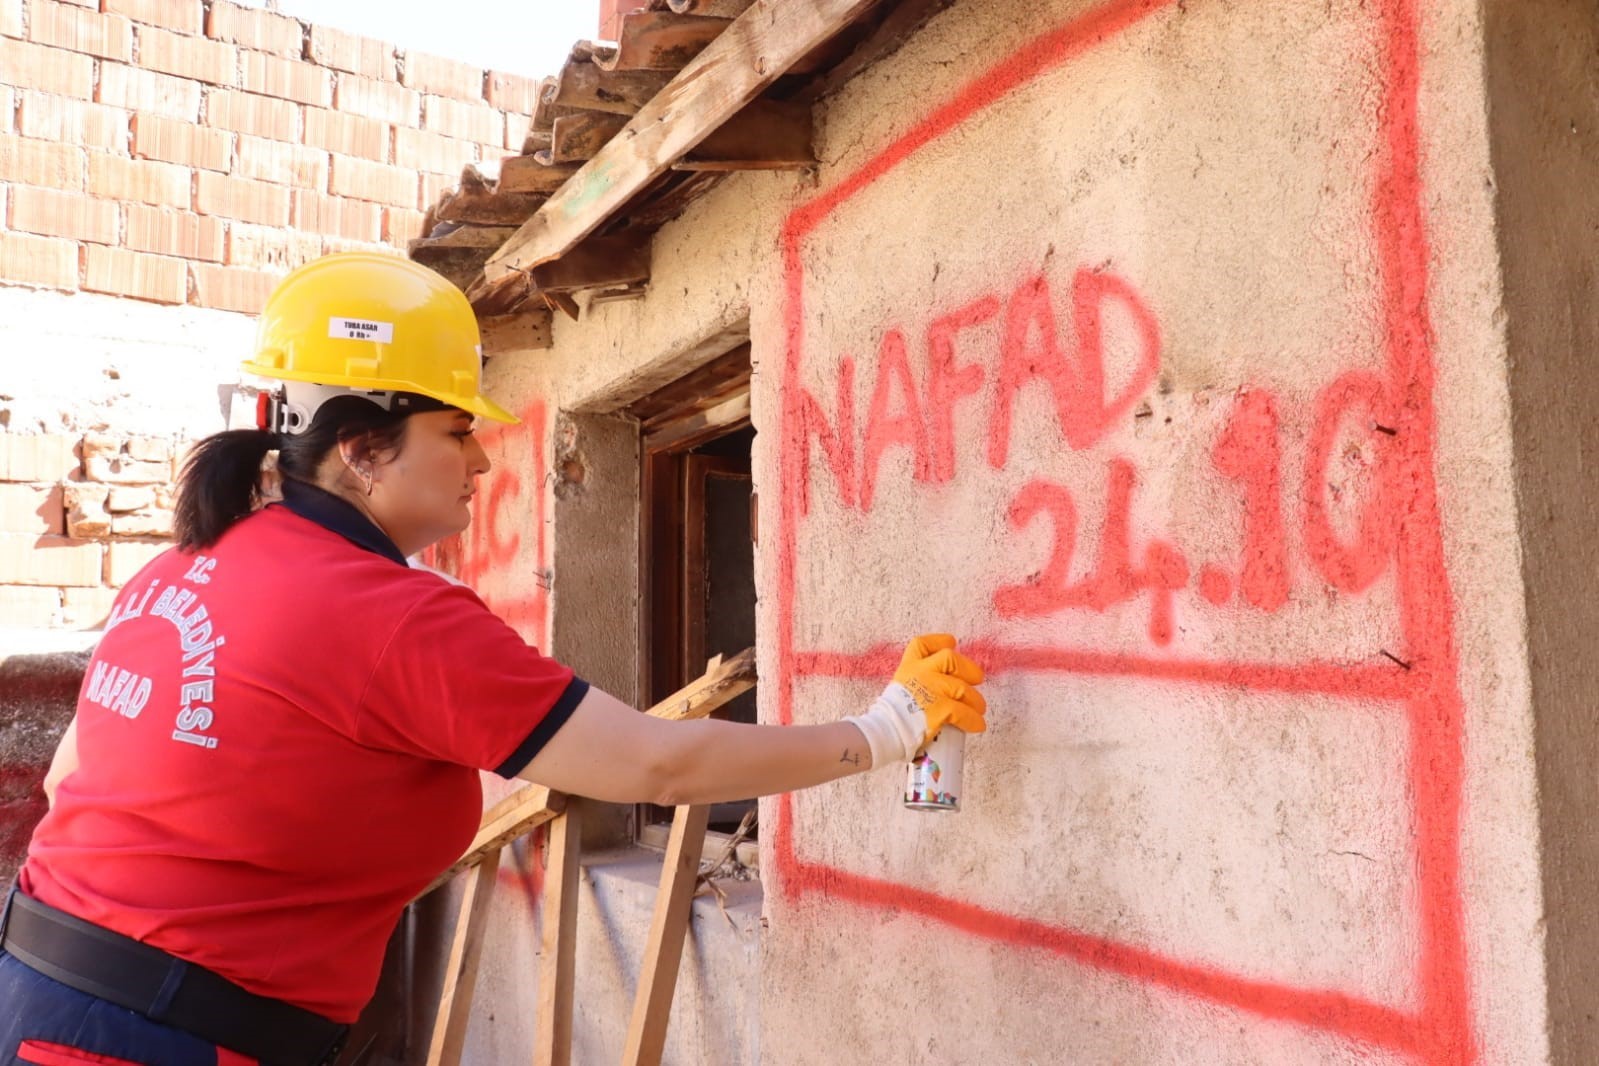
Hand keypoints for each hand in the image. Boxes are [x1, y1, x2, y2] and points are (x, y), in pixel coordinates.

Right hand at [844, 634, 986, 768]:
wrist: (885, 732)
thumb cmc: (891, 716)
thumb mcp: (901, 690)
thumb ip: (917, 684)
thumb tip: (938, 689)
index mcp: (908, 667)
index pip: (923, 644)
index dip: (939, 641)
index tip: (951, 642)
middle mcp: (921, 673)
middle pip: (951, 658)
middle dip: (968, 668)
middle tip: (977, 679)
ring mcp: (932, 689)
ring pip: (963, 688)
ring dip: (975, 700)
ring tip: (979, 709)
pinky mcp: (940, 708)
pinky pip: (964, 712)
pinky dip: (973, 720)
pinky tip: (977, 725)